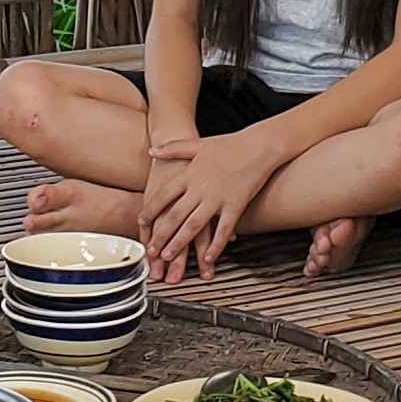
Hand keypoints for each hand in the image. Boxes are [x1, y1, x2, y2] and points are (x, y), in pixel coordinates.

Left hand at [144, 129, 279, 282]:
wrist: (259, 145)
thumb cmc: (229, 144)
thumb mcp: (197, 144)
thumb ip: (173, 148)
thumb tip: (152, 150)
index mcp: (189, 173)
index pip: (163, 195)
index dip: (151, 210)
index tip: (141, 222)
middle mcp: (200, 188)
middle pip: (175, 215)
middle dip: (160, 235)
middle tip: (150, 250)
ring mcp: (217, 198)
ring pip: (194, 226)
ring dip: (180, 243)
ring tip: (169, 256)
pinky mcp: (236, 205)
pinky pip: (223, 229)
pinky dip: (215, 245)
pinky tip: (208, 257)